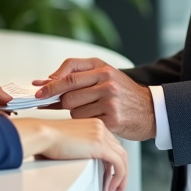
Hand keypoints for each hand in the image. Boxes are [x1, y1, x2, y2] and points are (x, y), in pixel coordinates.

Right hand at [11, 118, 128, 190]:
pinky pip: (119, 164)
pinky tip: (111, 186)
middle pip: (119, 151)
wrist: (43, 135)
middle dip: (120, 172)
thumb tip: (81, 164)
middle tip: (116, 187)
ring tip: (115, 190)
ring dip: (121, 178)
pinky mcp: (101, 146)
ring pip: (123, 159)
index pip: (112, 145)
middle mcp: (101, 128)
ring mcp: (102, 136)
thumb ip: (80, 149)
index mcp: (94, 125)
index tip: (109, 176)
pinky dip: (118, 177)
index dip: (113, 163)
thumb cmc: (48, 140)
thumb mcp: (69, 143)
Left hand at [32, 57, 155, 141]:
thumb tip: (44, 82)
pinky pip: (84, 121)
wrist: (151, 110)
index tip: (39, 90)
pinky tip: (94, 119)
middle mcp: (107, 82)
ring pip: (74, 109)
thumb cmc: (124, 94)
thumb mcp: (105, 76)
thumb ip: (78, 77)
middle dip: (58, 100)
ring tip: (88, 110)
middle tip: (53, 104)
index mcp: (103, 68)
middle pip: (68, 93)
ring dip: (74, 112)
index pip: (69, 73)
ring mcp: (110, 100)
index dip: (51, 83)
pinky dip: (84, 122)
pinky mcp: (112, 118)